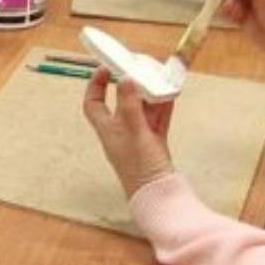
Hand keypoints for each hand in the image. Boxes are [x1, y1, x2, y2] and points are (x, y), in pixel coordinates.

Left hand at [83, 67, 176, 197]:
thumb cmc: (141, 168)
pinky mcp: (156, 144)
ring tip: (159, 78)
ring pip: (143, 110)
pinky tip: (171, 94)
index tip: (104, 68)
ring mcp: (139, 139)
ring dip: (151, 95)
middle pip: (122, 103)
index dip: (95, 85)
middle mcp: (121, 133)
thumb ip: (130, 105)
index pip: (94, 104)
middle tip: (141, 69)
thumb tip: (124, 80)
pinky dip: (163, 106)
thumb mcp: (135, 132)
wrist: (160, 196)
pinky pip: (158, 119)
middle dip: (131, 86)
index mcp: (108, 131)